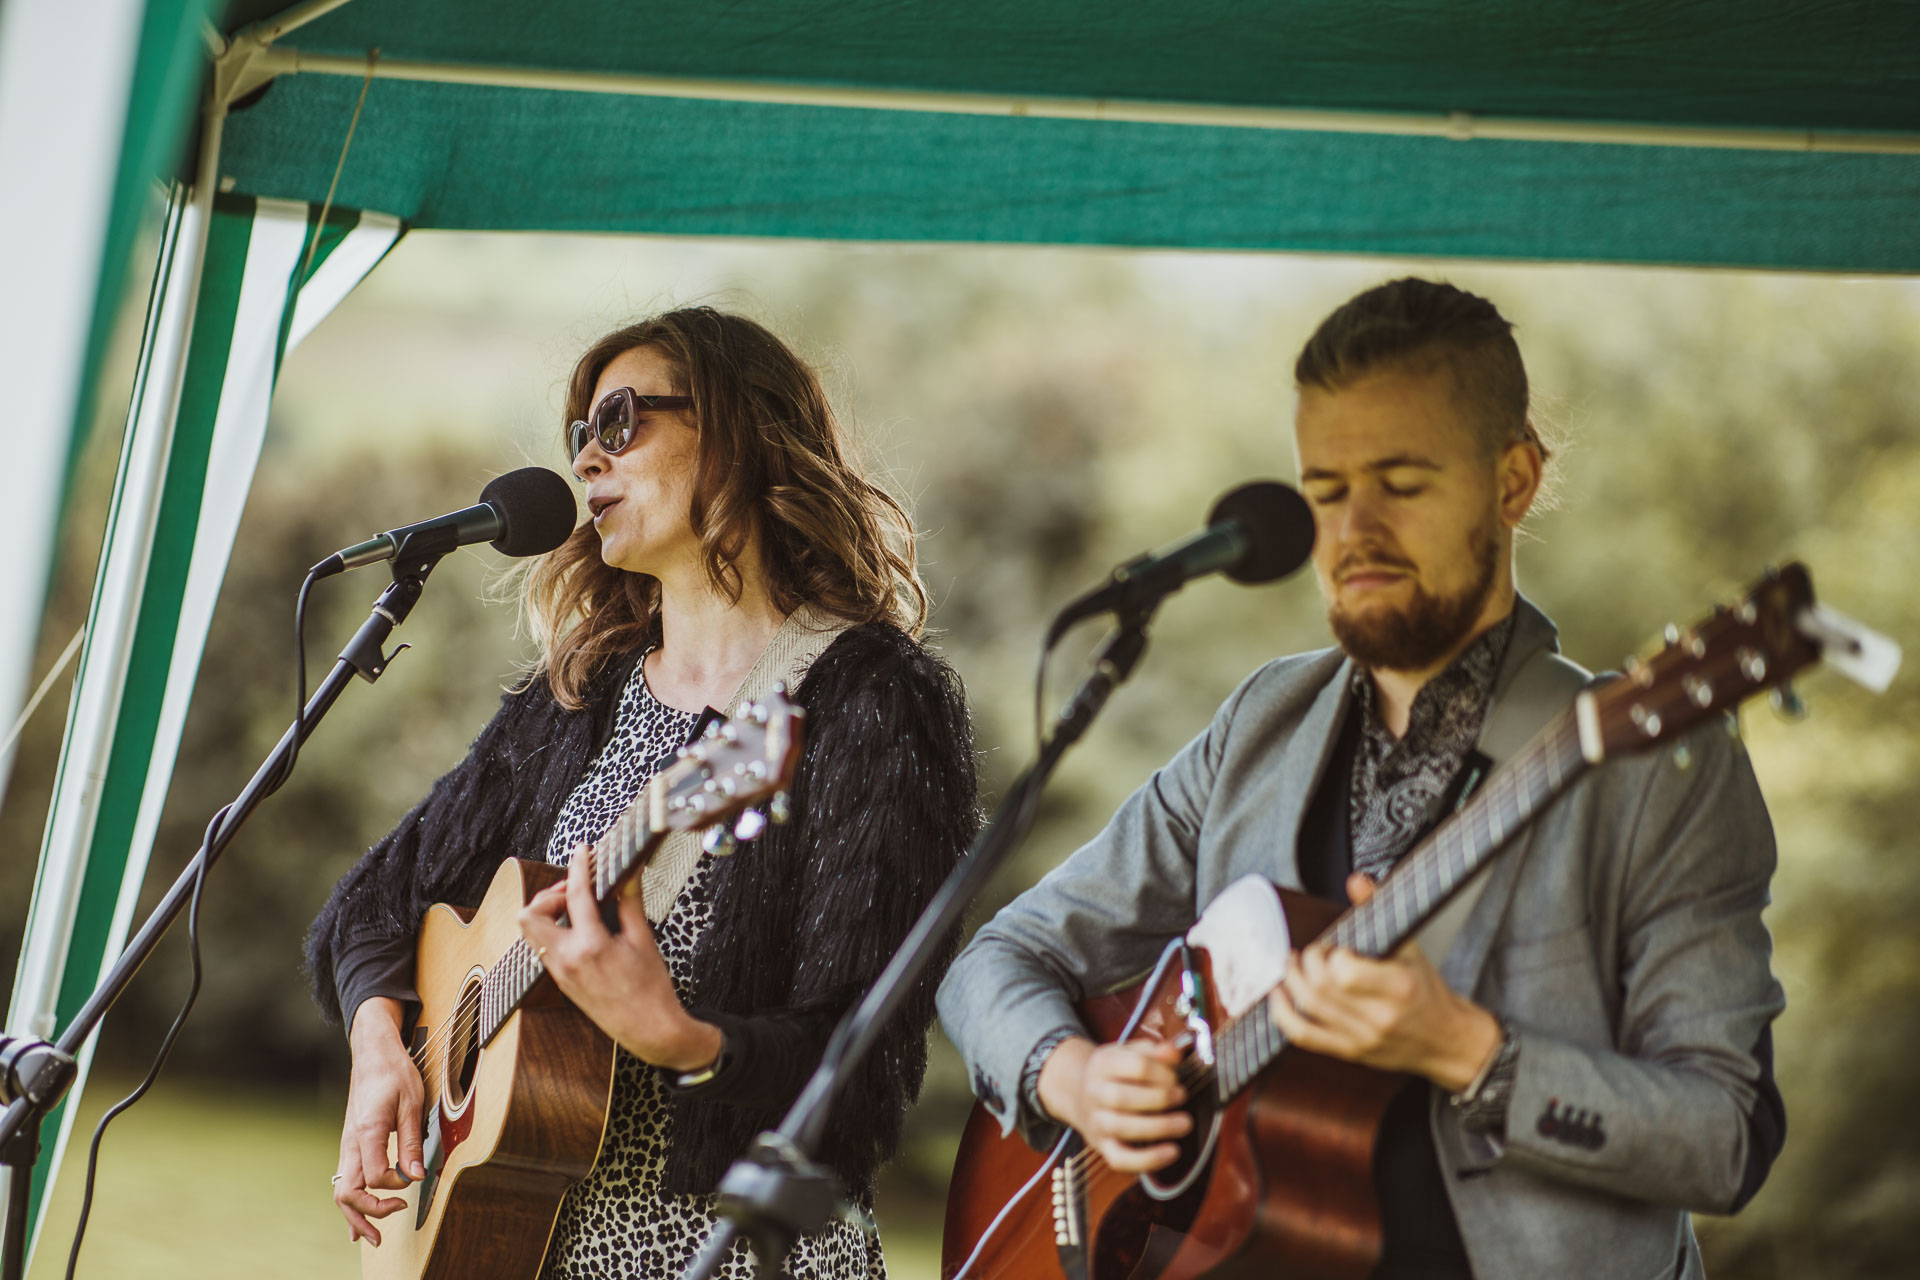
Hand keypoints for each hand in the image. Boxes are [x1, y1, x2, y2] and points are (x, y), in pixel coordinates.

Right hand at [334, 998, 426, 1245]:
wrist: (374, 1053)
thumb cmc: (394, 1073)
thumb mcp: (412, 1103)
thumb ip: (411, 1142)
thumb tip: (417, 1176)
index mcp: (366, 1131)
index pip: (373, 1177)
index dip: (394, 1186)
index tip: (412, 1179)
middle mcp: (350, 1143)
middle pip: (346, 1193)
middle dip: (366, 1216)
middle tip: (389, 1226)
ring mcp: (347, 1146)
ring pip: (341, 1191)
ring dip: (355, 1217)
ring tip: (371, 1238)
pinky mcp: (350, 1145)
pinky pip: (344, 1181)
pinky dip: (350, 1205)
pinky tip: (356, 1224)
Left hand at [517, 846, 721, 1071]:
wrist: (649, 1030)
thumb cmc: (651, 989)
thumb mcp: (644, 940)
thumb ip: (630, 902)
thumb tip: (629, 872)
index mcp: (590, 946)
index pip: (576, 895)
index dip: (579, 866)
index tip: (583, 851)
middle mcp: (567, 960)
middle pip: (530, 915)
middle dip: (548, 895)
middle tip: (575, 890)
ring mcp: (559, 972)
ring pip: (530, 932)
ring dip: (547, 912)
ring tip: (576, 907)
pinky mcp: (559, 981)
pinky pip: (543, 947)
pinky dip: (553, 929)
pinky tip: (579, 927)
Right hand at [1035, 1036, 1192, 1173]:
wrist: (1079, 1091)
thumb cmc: (1114, 1072)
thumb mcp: (1128, 1051)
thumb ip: (1153, 1050)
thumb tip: (1173, 1052)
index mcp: (1102, 1063)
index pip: (1136, 1065)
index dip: (1163, 1072)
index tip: (1176, 1077)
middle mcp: (1094, 1092)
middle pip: (1123, 1097)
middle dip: (1160, 1098)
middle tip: (1181, 1096)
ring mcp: (1096, 1121)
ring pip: (1122, 1128)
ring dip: (1159, 1127)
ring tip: (1184, 1123)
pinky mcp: (1102, 1146)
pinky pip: (1121, 1159)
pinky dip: (1148, 1159)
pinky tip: (1172, 1152)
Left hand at [1267, 873, 1500, 1091]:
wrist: (1446, 1041)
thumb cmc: (1426, 992)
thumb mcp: (1410, 948)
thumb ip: (1379, 911)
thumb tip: (1357, 881)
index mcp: (1398, 987)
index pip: (1345, 972)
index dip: (1330, 955)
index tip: (1335, 947)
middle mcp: (1379, 1016)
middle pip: (1321, 989)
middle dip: (1306, 963)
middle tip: (1311, 953)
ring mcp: (1362, 1038)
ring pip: (1308, 1009)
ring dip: (1291, 981)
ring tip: (1292, 965)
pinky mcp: (1349, 1052)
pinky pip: (1304, 1036)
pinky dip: (1283, 1014)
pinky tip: (1279, 994)